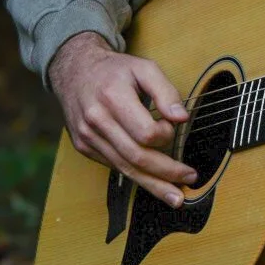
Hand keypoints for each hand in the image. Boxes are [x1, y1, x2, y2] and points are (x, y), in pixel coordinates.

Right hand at [47, 32, 196, 206]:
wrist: (74, 71)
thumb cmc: (114, 70)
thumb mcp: (143, 68)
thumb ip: (165, 90)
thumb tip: (182, 118)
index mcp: (112, 98)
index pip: (145, 133)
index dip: (166, 134)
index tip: (172, 126)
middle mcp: (96, 121)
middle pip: (137, 157)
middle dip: (166, 173)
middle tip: (190, 178)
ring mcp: (87, 137)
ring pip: (125, 169)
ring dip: (153, 185)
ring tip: (175, 197)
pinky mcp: (84, 146)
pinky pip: (114, 166)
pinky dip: (135, 175)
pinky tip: (152, 181)